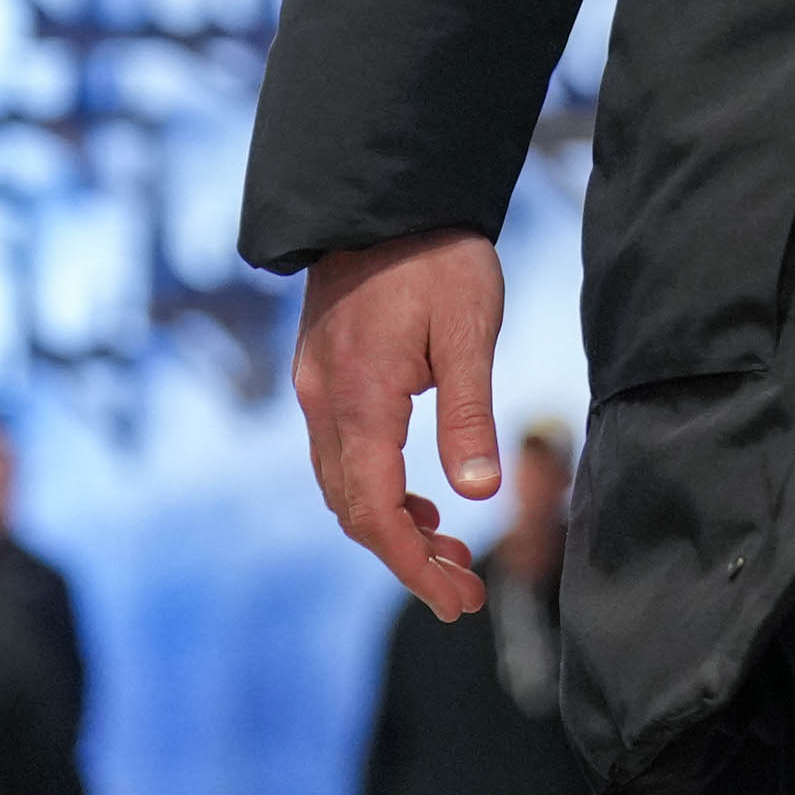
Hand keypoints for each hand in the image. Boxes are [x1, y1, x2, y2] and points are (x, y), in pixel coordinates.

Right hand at [293, 229, 506, 620]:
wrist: (385, 196)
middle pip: (354, 510)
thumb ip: (468, 413)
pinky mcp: (322, 377)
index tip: (455, 597)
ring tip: (452, 553)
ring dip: (392, 529)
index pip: (376, 511)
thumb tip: (477, 494)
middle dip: (407, 559)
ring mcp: (316, 391)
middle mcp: (325, 404)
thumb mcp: (468, 329)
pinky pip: (339, 457)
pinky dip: (377, 491)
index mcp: (361, 400)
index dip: (412, 564)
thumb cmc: (438, 257)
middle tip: (464, 592)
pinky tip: (421, 499)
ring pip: (343, 488)